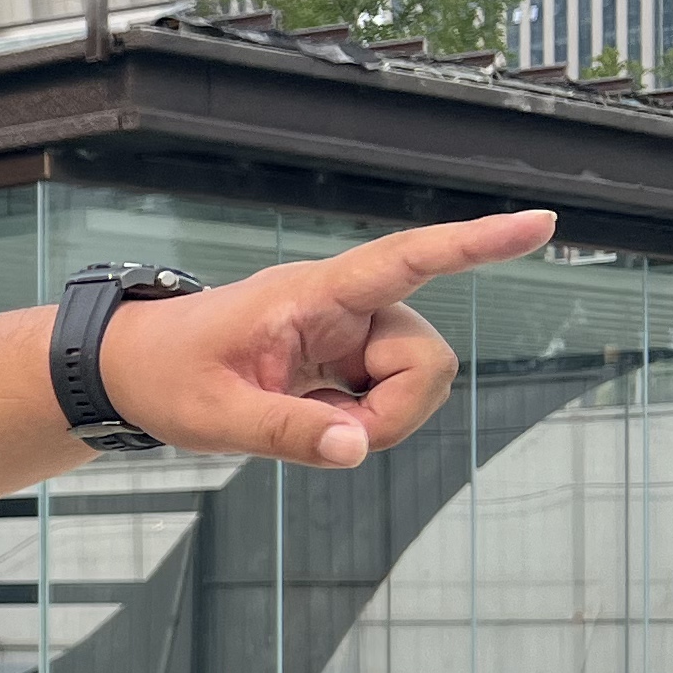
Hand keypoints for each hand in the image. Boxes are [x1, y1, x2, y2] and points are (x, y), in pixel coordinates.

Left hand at [97, 210, 556, 467]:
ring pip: (413, 383)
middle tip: (330, 440)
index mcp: (312, 294)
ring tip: (306, 423)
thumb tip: (355, 450)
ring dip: (376, 419)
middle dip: (396, 412)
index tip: (540, 222)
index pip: (406, 259)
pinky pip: (386, 398)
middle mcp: (343, 305)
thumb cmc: (165, 375)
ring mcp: (349, 333)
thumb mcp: (213, 414)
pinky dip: (359, 422)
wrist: (132, 368)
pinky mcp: (346, 358)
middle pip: (425, 359)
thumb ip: (285, 431)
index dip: (475, 244)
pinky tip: (312, 417)